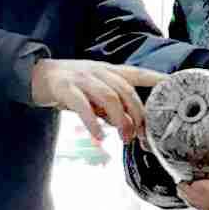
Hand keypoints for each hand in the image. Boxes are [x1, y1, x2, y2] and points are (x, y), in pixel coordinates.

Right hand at [31, 58, 161, 141]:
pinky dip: (93, 123)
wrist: (35, 75)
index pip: (137, 73)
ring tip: (123, 139)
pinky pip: (83, 106)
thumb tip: (125, 125)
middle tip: (139, 137)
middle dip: (137, 115)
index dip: (156, 78)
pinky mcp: (65, 88)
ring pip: (110, 97)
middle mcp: (98, 71)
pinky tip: (99, 137)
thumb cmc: (69, 86)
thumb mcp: (93, 92)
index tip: (173, 83)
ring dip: (120, 120)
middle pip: (126, 90)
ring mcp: (82, 78)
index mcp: (108, 71)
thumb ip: (109, 106)